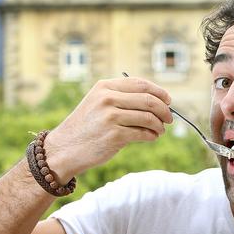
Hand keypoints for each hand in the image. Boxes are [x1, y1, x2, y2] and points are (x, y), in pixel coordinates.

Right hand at [42, 77, 172, 181]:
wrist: (64, 149)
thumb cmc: (87, 127)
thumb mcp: (99, 103)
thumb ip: (122, 97)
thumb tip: (159, 100)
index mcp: (105, 87)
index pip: (141, 84)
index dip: (159, 92)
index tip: (168, 101)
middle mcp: (107, 99)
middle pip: (149, 100)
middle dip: (164, 110)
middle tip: (169, 118)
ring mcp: (110, 117)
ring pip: (149, 117)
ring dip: (160, 125)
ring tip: (160, 130)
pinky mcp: (114, 135)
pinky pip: (143, 133)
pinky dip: (152, 136)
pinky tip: (152, 137)